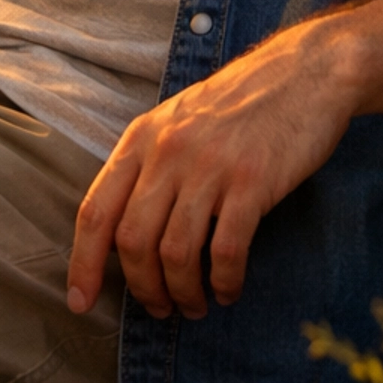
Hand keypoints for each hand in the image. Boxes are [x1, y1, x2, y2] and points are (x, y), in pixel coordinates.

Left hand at [67, 17, 355, 321]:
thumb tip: (124, 233)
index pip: (96, 210)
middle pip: (132, 241)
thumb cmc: (238, 104)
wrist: (303, 72)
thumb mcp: (177, 120)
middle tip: (159, 309)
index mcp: (142, 138)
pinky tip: (228, 290)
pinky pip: (226, 251)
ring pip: (175, 253)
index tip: (79, 302)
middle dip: (142, 288)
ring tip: (195, 306)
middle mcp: (168, 151)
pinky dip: (223, 283)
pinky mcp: (252, 182)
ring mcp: (210, 166)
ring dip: (182, 293)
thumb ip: (148, 166)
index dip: (83, 263)